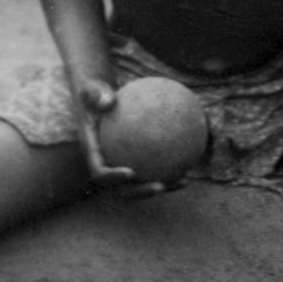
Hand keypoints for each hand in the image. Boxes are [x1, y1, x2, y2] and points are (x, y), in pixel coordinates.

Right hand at [74, 79, 172, 199]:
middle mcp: (107, 164)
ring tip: (184, 179)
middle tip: (160, 186)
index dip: (114, 177)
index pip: (100, 172)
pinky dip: (171, 164)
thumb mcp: (91, 89)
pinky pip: (153, 164)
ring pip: (142, 182)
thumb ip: (97, 95)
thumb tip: (109, 100)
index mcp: (93, 153)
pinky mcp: (135, 159)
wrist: (97, 99)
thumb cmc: (94, 93)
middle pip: (122, 188)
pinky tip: (192, 158)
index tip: (132, 173)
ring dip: (164, 185)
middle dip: (141, 191)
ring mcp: (121, 164)